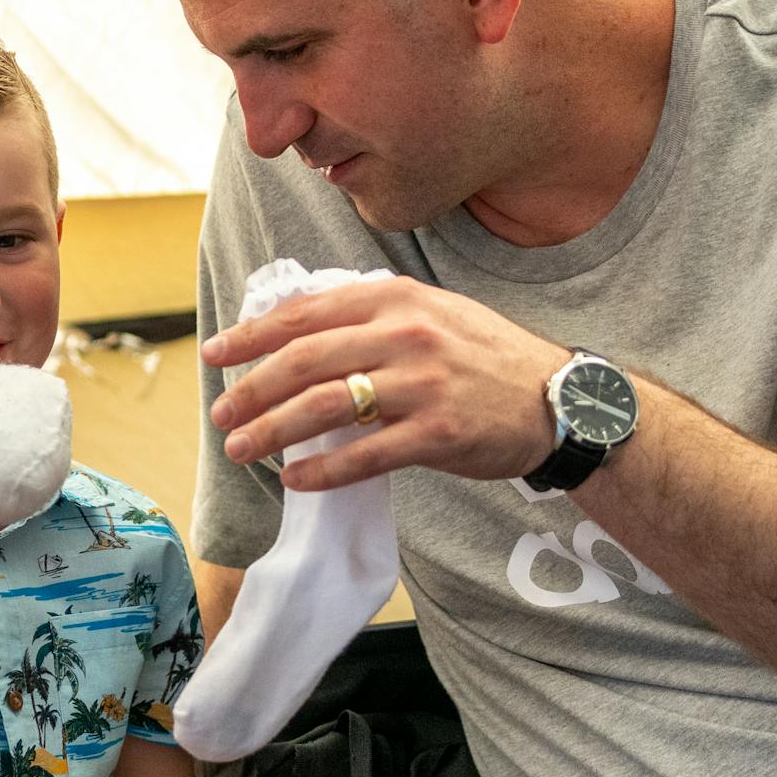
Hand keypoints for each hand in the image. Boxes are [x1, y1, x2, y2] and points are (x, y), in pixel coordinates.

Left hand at [202, 273, 572, 492]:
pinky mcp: (439, 434)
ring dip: (272, 430)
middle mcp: (407, 334)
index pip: (305, 314)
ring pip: (325, 406)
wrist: (560, 399)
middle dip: (251, 389)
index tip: (216, 353)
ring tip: (242, 448)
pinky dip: (322, 469)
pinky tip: (295, 478)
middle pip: (304, 360)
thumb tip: (297, 329)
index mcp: (396, 298)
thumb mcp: (433, 311)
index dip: (252, 335)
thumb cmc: (485, 357)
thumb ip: (372, 315)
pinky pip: (364, 454)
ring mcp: (423, 384)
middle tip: (219, 413)